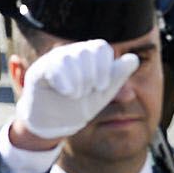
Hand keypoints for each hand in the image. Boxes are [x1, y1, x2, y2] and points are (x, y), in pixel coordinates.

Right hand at [8, 38, 139, 147]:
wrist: (55, 125)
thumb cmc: (79, 106)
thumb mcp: (102, 94)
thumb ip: (118, 76)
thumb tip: (134, 59)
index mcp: (87, 57)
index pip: (100, 48)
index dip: (104, 67)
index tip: (102, 86)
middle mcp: (70, 54)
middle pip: (86, 51)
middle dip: (90, 75)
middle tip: (86, 93)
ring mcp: (53, 60)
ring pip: (69, 57)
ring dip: (77, 80)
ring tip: (75, 95)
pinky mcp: (39, 70)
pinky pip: (52, 66)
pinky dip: (63, 80)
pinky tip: (67, 92)